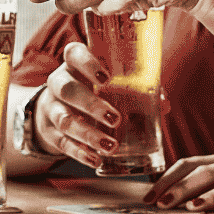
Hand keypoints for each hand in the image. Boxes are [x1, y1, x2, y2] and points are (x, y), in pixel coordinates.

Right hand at [32, 42, 124, 166]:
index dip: (88, 64)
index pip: (74, 54)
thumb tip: (163, 103)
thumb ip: (134, 88)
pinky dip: (80, 153)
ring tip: (110, 145)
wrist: (55, 108)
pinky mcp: (50, 131)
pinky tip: (95, 159)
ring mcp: (51, 108)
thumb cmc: (90, 90)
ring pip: (64, 119)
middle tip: (115, 118)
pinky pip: (62, 143)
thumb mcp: (106, 83)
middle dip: (91, 105)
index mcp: (74, 64)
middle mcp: (59, 82)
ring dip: (88, 134)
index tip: (106, 77)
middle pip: (67, 89)